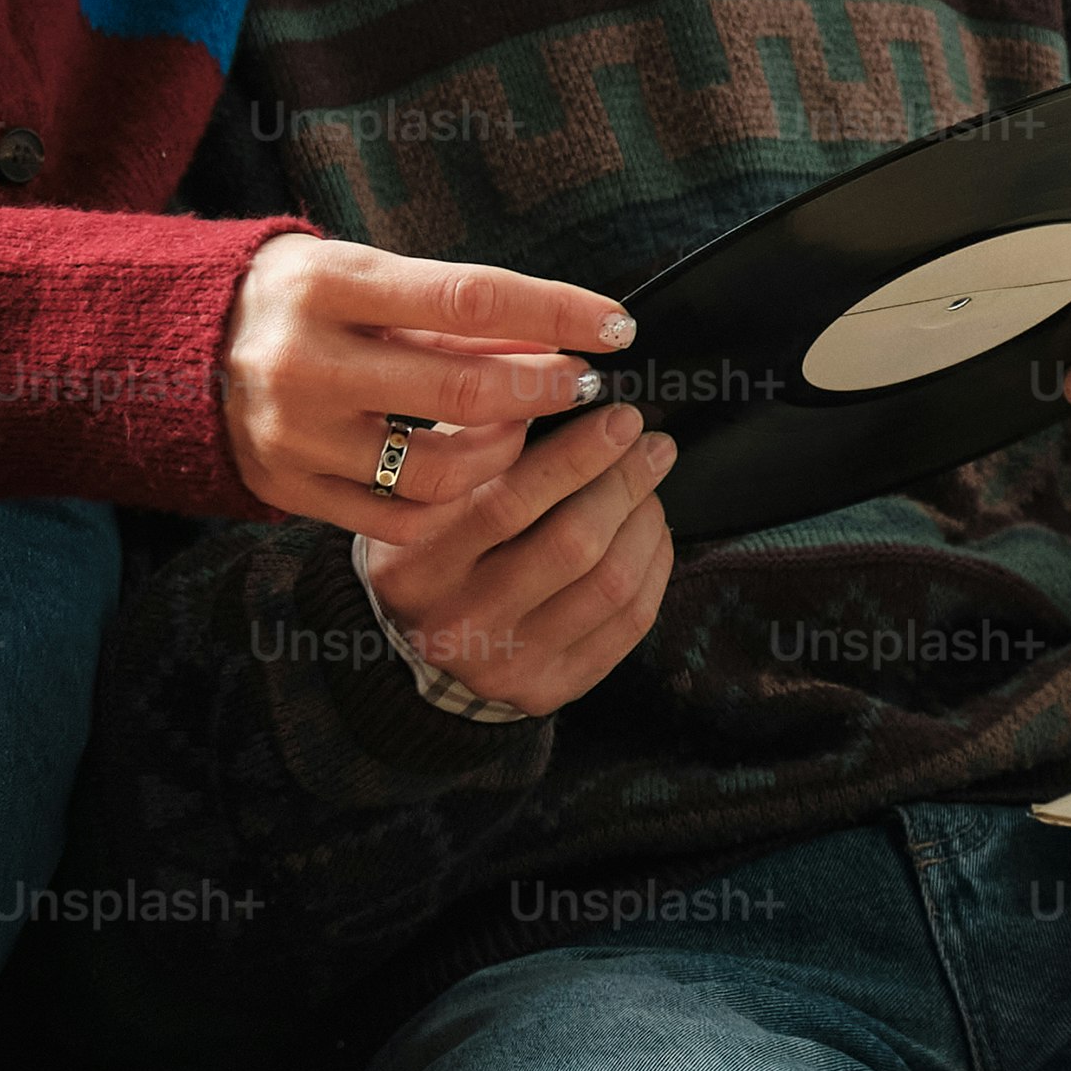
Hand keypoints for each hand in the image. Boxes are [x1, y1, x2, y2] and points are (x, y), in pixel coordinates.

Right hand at [219, 233, 626, 536]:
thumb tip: (550, 334)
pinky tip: (479, 477)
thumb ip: (444, 307)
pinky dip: (452, 502)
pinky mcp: (287, 489)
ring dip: (505, 453)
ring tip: (526, 429)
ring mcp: (293, 434)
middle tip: (585, 384)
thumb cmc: (296, 299)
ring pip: (436, 468)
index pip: (470, 297)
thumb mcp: (360, 274)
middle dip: (544, 388)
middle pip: (462, 386)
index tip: (616, 325)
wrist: (177, 350)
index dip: (556, 311)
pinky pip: (395, 517)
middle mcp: (304, 362)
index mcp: (327, 285)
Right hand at [350, 393, 676, 722]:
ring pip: (609, 583)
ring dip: (646, 518)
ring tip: (650, 482)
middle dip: (625, 482)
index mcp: (417, 564)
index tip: (619, 416)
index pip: (510, 501)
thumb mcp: (423, 488)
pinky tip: (649, 530)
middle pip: (572, 544)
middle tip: (649, 443)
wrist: (416, 639)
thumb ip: (474, 438)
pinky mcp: (548, 689)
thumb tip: (559, 381)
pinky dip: (654, 565)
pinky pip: (628, 622)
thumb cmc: (431, 538)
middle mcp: (458, 622)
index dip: (578, 453)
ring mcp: (506, 663)